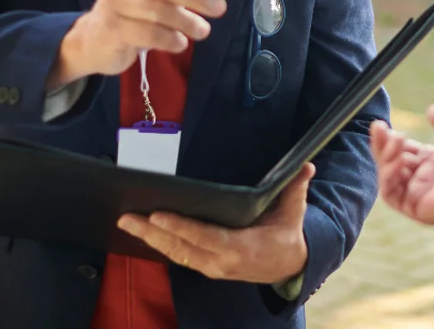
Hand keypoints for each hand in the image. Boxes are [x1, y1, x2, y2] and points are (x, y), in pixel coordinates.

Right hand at [47, 0, 227, 88]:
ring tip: (203, 30)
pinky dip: (169, 39)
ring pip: (157, 10)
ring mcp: (112, 3)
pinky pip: (147, 33)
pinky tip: (180, 43)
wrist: (92, 41)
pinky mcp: (111, 29)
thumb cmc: (131, 10)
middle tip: (219, 7)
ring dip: (186, 21)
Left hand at [117, 164, 313, 283]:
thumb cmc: (286, 235)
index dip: (180, 227)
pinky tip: (144, 232)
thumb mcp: (294, 212)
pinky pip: (178, 256)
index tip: (158, 215)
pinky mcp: (205, 266)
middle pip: (181, 247)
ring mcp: (211, 267)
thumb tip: (306, 166)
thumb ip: (296, 188)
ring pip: (175, 254)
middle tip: (127, 217)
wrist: (287, 267)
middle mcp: (221, 262)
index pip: (205, 237)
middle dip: (152, 232)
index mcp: (241, 248)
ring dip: (149, 238)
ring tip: (127, 221)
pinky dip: (159, 243)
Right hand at [370, 104, 433, 229]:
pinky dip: (387, 176)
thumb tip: (431, 111)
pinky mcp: (418, 207)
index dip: (394, 140)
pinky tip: (397, 158)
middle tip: (378, 127)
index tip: (384, 125)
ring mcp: (422, 195)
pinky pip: (391, 194)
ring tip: (393, 139)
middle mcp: (429, 180)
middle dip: (383, 145)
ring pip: (389, 178)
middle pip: (394, 163)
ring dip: (384, 157)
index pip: (408, 152)